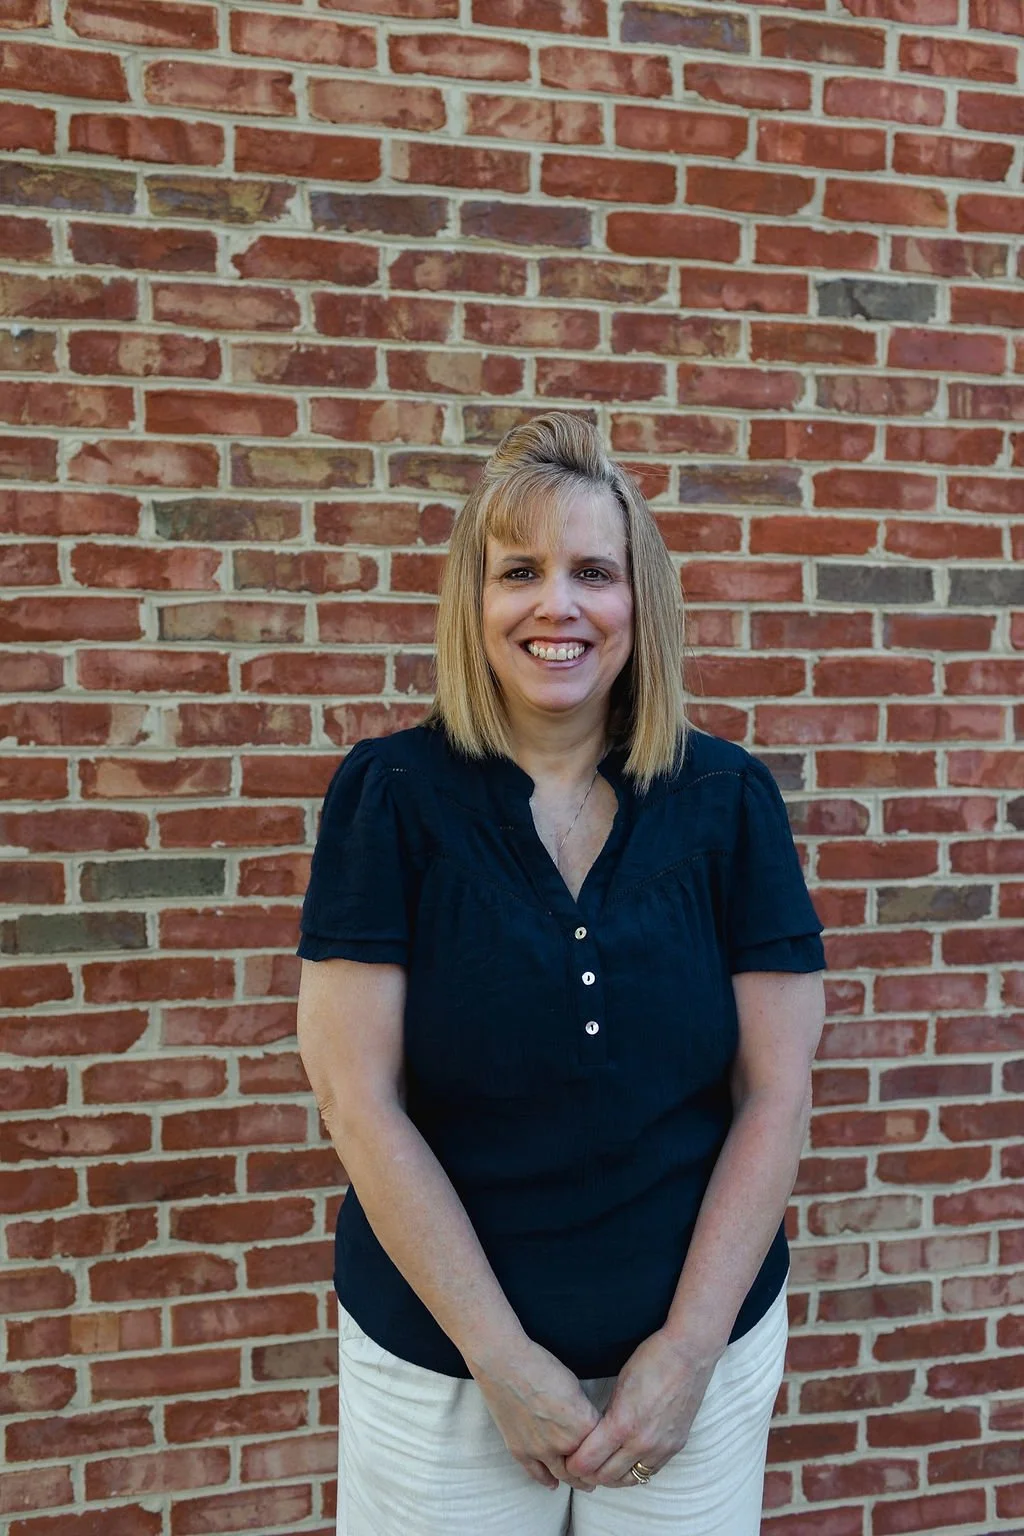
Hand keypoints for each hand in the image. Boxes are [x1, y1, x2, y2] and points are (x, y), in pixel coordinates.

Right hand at [469, 1337, 601, 1490]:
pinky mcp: (519, 1451)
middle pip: (586, 1468)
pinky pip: (537, 1474)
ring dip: (574, 1481)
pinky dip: (547, 1480)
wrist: (504, 1363)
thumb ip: (584, 1412)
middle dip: (594, 1473)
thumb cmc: (541, 1365)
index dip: (607, 1451)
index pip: (603, 1448)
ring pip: (563, 1476)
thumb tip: (588, 1427)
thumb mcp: (574, 1385)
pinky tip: (553, 1483)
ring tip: (583, 1484)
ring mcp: (540, 1450)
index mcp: (583, 1424)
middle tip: (599, 1476)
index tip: (610, 1454)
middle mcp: (564, 1443)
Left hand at [564, 1329, 719, 1487]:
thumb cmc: (650, 1360)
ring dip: (611, 1477)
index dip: (574, 1464)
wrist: (689, 1354)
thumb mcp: (619, 1385)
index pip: (588, 1461)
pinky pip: (649, 1472)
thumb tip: (594, 1436)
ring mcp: (661, 1448)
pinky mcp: (675, 1447)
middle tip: (580, 1465)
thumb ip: (606, 1415)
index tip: (567, 1459)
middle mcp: (642, 1442)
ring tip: (601, 1465)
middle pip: (605, 1476)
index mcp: (622, 1424)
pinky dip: (634, 1471)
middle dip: (589, 1474)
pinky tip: (626, 1461)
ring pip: (628, 1480)